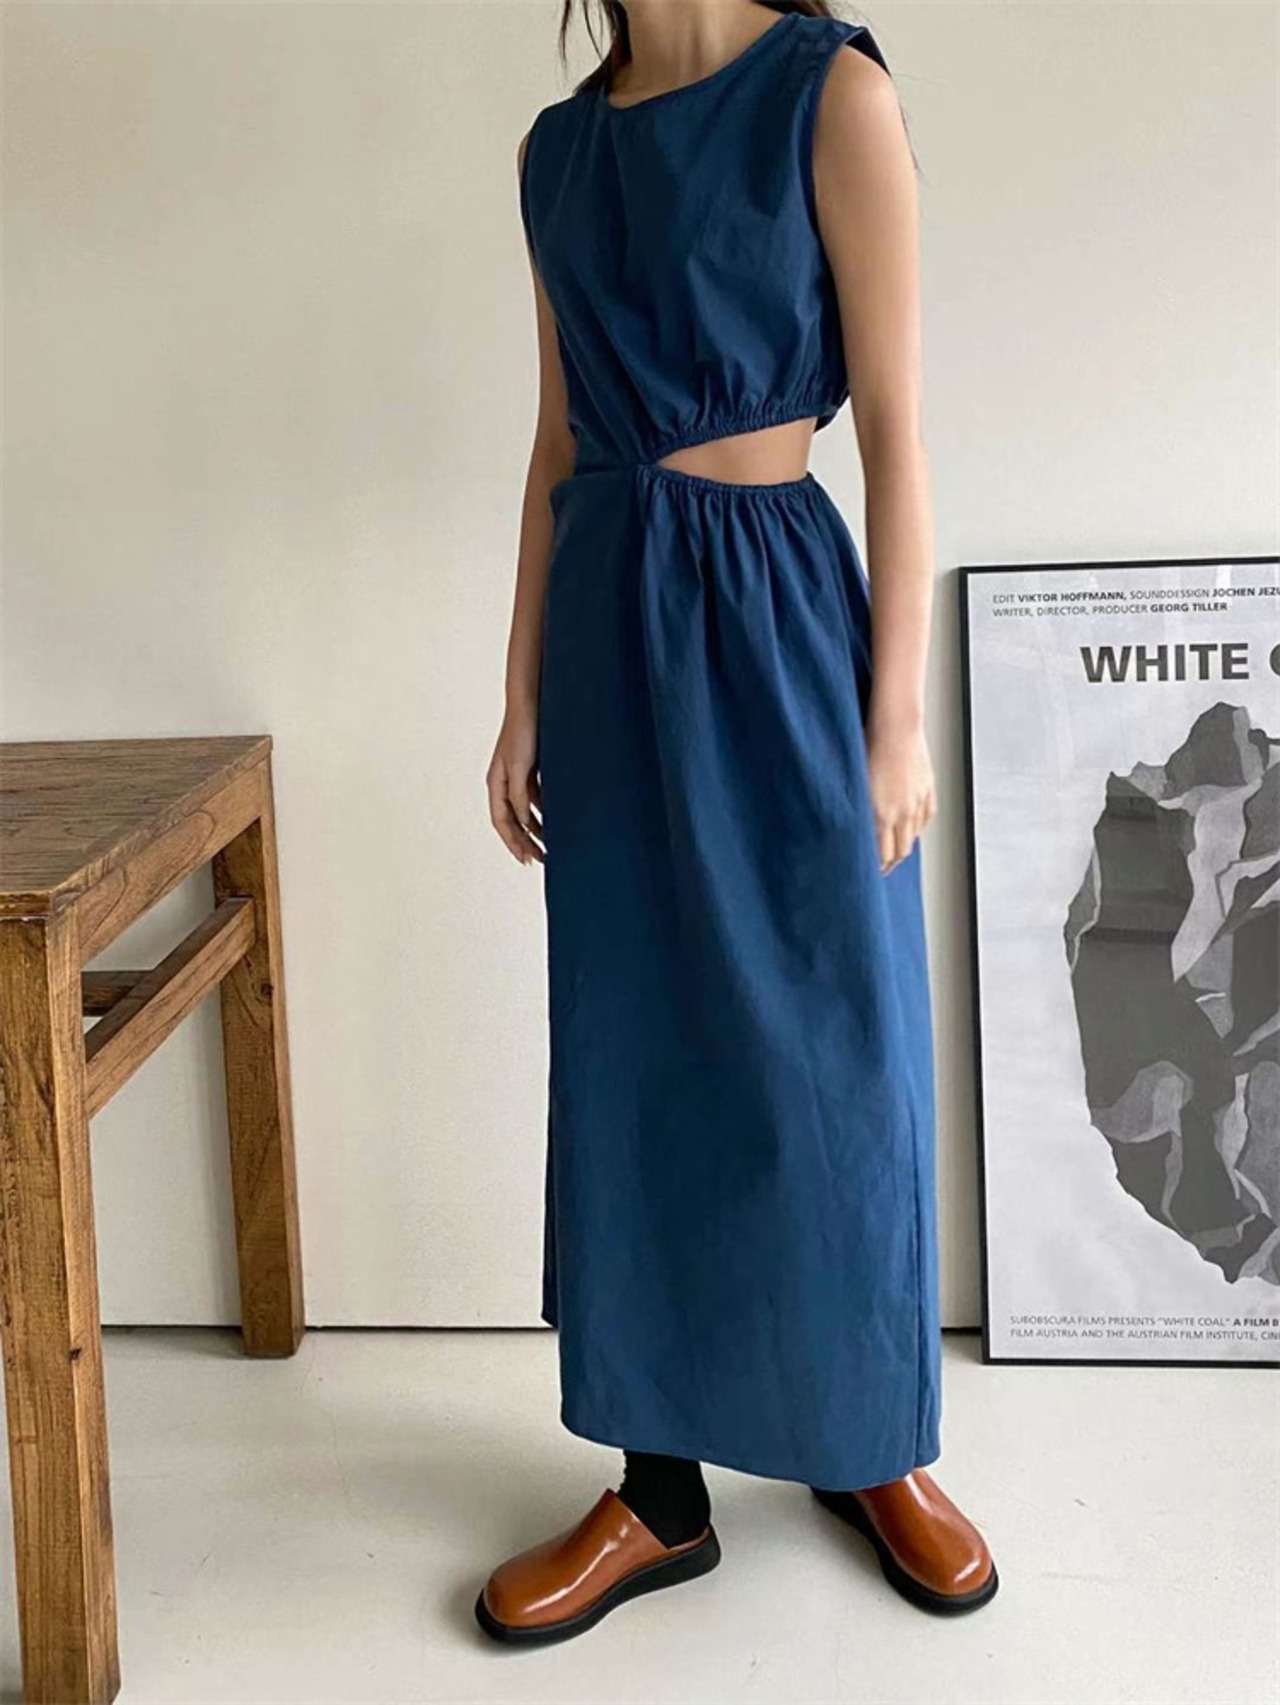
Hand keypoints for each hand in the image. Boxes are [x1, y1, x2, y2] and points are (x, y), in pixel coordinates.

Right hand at [487, 706, 544, 865]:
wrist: (531, 703)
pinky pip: (535, 798)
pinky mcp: (530, 769)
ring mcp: (517, 776)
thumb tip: (522, 821)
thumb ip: (519, 796)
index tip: (527, 859)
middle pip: (512, 821)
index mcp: (496, 783)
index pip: (502, 821)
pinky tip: (555, 819)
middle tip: (540, 860)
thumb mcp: (519, 767)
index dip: (513, 842)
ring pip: (524, 811)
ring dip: (535, 829)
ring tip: (549, 846)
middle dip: (524, 841)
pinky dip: (543, 811)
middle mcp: (504, 782)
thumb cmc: (522, 731)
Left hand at [865, 718, 935, 873]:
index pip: (883, 855)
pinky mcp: (928, 790)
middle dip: (891, 862)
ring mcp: (918, 802)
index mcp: (882, 814)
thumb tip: (853, 828)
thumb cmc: (868, 749)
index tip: (870, 871)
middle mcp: (903, 812)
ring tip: (895, 850)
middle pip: (901, 851)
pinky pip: (926, 818)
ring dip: (904, 846)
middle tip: (882, 867)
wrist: (896, 728)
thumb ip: (858, 810)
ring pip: (914, 836)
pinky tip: (910, 828)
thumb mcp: (855, 784)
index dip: (877, 867)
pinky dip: (917, 827)